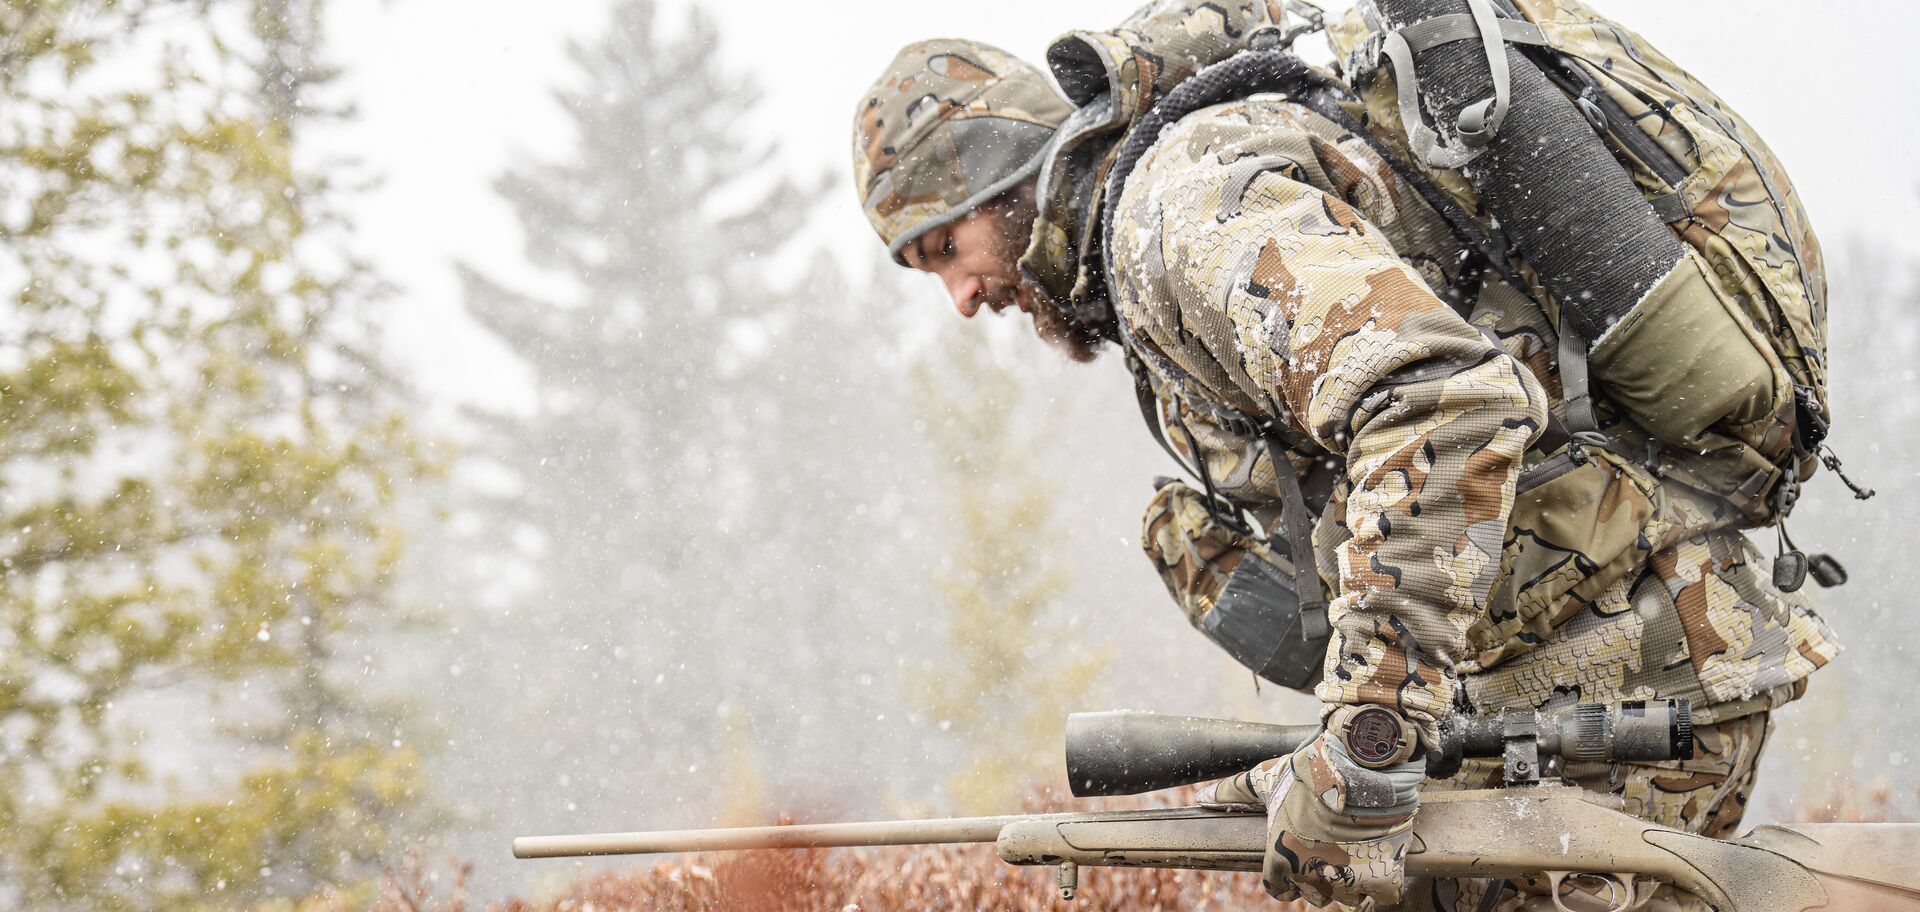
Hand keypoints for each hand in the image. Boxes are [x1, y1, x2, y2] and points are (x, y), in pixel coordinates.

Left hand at [1198, 705, 1424, 906]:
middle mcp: (1313, 878)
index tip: (1296, 859)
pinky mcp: (1383, 877)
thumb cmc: (1309, 773)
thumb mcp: (1266, 779)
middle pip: (1312, 894)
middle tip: (1325, 851)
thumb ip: (1233, 792)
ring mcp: (1350, 880)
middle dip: (1315, 877)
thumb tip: (1199, 798)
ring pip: (1345, 896)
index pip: (1278, 888)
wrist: (1361, 766)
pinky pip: (1380, 894)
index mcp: (1281, 861)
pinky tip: (1377, 862)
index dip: (1285, 876)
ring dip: (1346, 880)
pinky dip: (1379, 882)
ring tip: (1350, 853)